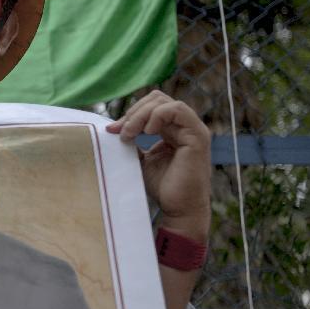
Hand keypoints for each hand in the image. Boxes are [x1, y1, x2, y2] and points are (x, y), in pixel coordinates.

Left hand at [106, 90, 210, 242]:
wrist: (178, 209)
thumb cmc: (162, 187)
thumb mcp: (140, 159)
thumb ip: (133, 141)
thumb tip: (112, 128)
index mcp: (172, 130)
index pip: (151, 106)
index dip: (130, 114)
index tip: (112, 131)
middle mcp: (184, 126)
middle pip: (156, 99)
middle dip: (134, 112)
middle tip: (121, 133)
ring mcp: (193, 129)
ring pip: (164, 102)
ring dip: (141, 115)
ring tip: (130, 134)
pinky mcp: (197, 135)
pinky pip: (177, 110)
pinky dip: (157, 116)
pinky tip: (146, 133)